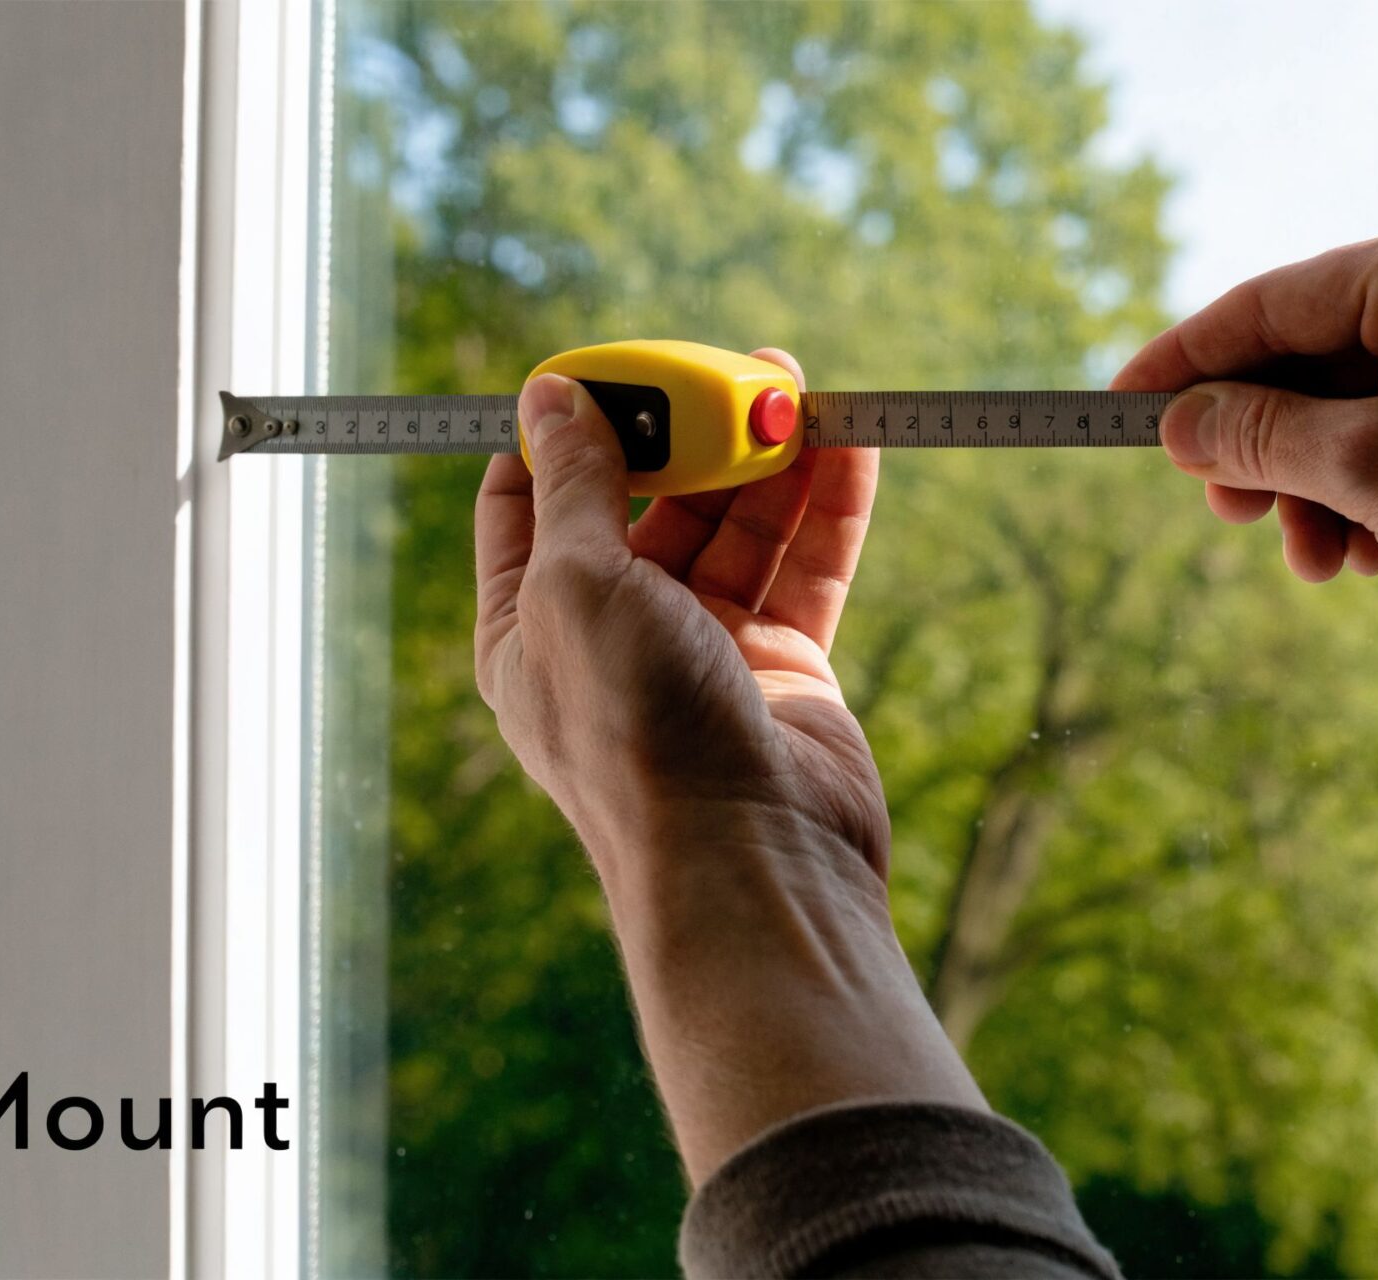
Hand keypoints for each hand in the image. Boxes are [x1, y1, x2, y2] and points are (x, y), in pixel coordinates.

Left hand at [474, 350, 981, 1180]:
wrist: (751, 866)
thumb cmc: (638, 736)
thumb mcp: (578, 588)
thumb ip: (574, 486)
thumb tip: (549, 397)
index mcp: (529, 625)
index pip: (528, 502)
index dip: (562, 429)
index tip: (606, 369)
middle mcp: (611, 635)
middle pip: (648, 502)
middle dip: (688, 431)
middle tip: (734, 368)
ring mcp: (701, 652)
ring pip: (735, 527)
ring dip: (765, 458)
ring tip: (800, 388)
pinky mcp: (784, 669)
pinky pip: (805, 568)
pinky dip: (826, 505)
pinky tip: (849, 443)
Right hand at [1114, 210, 1377, 654]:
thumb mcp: (1372, 471)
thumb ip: (1259, 437)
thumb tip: (1181, 423)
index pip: (1268, 302)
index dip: (1184, 364)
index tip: (1120, 407)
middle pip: (1307, 358)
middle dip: (1265, 451)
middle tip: (1231, 515)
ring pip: (1352, 405)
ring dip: (1317, 487)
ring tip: (1322, 558)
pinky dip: (1372, 488)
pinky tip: (1374, 551)